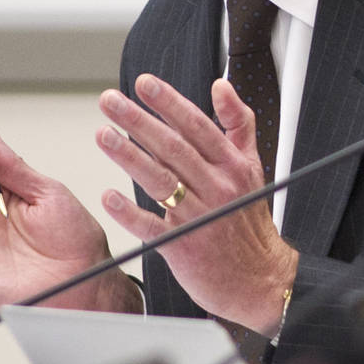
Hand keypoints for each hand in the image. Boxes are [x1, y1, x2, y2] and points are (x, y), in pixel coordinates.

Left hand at [94, 74, 299, 332]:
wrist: (260, 279)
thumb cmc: (248, 222)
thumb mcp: (252, 167)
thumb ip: (238, 124)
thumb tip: (221, 86)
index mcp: (232, 166)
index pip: (198, 126)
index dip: (170, 103)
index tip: (144, 84)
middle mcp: (217, 188)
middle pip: (174, 148)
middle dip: (139, 121)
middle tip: (109, 102)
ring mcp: (199, 217)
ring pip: (161, 181)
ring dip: (129, 156)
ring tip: (102, 136)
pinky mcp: (183, 246)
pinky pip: (152, 227)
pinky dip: (130, 212)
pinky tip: (109, 196)